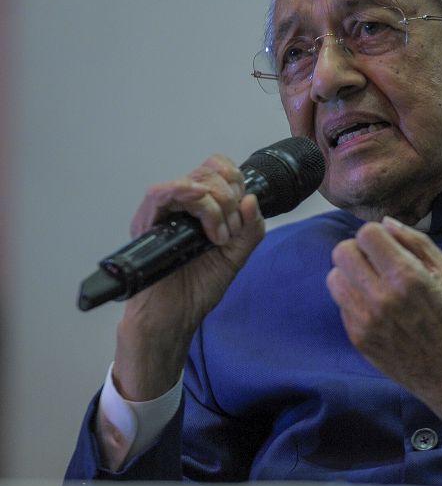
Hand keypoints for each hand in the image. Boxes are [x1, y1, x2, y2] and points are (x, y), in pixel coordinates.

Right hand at [112, 154, 265, 400]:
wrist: (175, 316)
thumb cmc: (197, 287)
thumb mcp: (237, 255)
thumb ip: (251, 228)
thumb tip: (252, 198)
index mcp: (200, 209)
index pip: (215, 170)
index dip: (234, 178)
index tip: (243, 206)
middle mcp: (179, 206)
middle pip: (206, 173)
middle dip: (229, 198)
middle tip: (230, 231)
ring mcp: (161, 213)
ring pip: (189, 181)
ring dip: (213, 204)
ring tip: (218, 235)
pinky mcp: (145, 224)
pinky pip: (159, 194)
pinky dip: (186, 194)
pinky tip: (202, 211)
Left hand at [327, 217, 441, 456]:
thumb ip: (417, 243)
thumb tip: (386, 223)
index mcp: (408, 278)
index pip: (367, 234)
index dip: (378, 235)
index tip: (390, 246)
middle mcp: (381, 299)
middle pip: (342, 252)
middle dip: (359, 250)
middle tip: (377, 262)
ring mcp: (365, 321)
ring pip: (334, 277)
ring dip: (352, 274)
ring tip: (374, 284)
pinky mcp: (358, 339)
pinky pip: (341, 303)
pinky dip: (354, 298)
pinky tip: (377, 307)